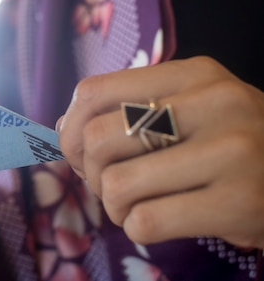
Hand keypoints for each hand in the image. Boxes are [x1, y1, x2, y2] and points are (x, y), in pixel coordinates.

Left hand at [58, 56, 263, 248]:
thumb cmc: (238, 142)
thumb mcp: (193, 107)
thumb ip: (132, 108)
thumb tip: (61, 127)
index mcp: (195, 73)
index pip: (93, 91)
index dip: (71, 126)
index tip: (80, 150)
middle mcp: (215, 103)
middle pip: (98, 139)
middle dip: (90, 172)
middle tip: (109, 184)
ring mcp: (231, 152)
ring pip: (118, 185)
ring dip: (113, 205)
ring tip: (134, 206)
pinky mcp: (239, 202)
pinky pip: (145, 221)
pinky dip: (136, 228)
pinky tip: (156, 222)